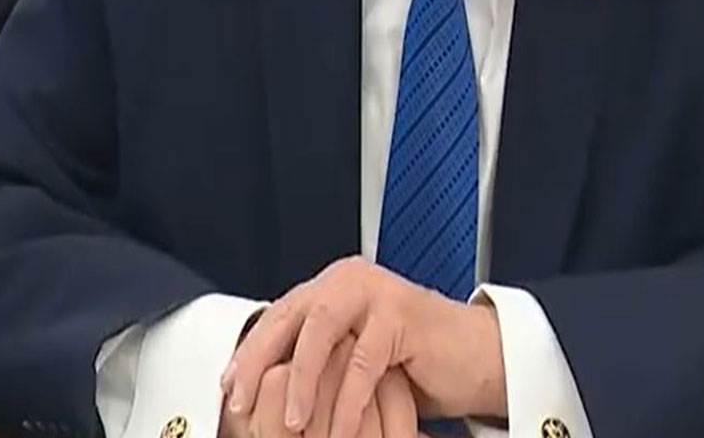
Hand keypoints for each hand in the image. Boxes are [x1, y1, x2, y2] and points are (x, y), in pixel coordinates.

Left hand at [222, 257, 503, 437]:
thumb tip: (263, 386)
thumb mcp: (353, 358)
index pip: (278, 314)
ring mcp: (376, 292)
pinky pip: (363, 362)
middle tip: (240, 400)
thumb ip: (318, 359)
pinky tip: (340, 430)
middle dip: (259, 362)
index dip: (249, 351)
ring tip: (291, 422)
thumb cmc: (416, 361)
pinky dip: (347, 401)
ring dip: (300, 381)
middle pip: (290, 316)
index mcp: (333, 287)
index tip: (228, 386)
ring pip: (320, 331)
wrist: (475, 357)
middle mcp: (349, 280)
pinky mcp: (401, 314)